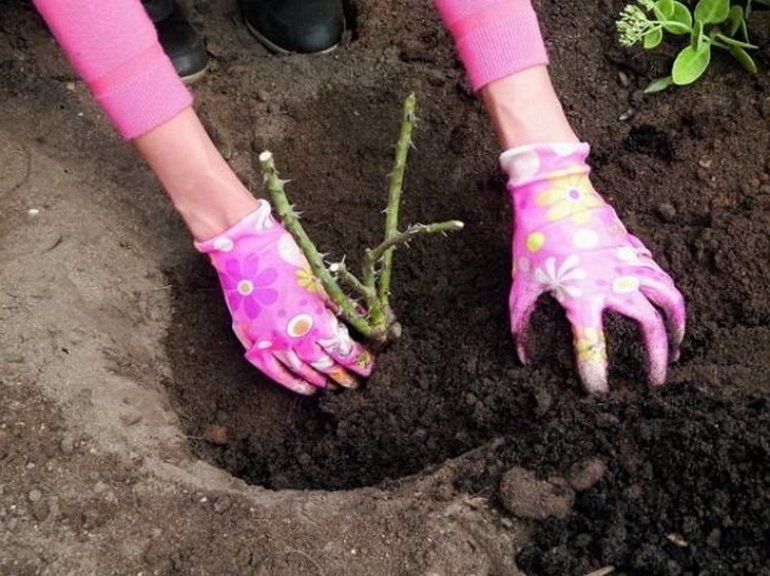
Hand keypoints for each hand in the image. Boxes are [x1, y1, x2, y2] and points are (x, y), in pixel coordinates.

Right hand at [196, 200, 373, 394]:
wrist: (244, 249)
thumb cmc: (285, 258)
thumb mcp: (319, 281)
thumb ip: (338, 306)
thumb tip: (359, 321)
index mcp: (315, 320)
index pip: (344, 350)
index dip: (359, 361)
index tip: (369, 367)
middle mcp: (294, 337)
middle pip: (326, 365)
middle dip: (344, 375)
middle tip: (356, 383)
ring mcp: (271, 342)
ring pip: (302, 371)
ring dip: (321, 381)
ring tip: (335, 387)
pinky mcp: (253, 341)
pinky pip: (273, 371)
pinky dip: (291, 382)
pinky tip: (306, 389)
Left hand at [502, 143, 685, 391]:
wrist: (555, 194)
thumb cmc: (534, 240)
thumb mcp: (521, 284)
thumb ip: (522, 323)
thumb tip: (524, 357)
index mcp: (582, 294)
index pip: (592, 344)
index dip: (595, 371)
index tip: (598, 390)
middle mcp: (614, 282)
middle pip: (649, 326)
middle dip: (656, 358)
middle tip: (653, 381)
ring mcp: (630, 264)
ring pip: (668, 300)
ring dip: (676, 327)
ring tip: (677, 348)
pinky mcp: (636, 250)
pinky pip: (661, 277)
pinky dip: (669, 297)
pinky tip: (666, 310)